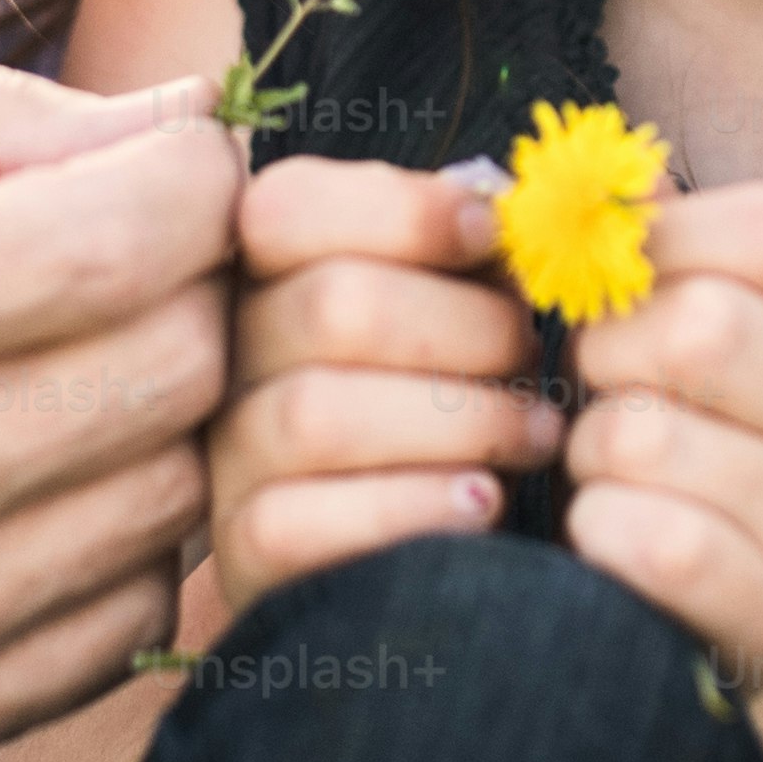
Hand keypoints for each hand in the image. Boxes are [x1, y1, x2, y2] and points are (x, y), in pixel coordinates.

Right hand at [0, 65, 234, 761]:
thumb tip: (191, 113)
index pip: (126, 239)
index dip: (192, 173)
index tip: (167, 156)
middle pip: (179, 369)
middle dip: (195, 284)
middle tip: (134, 254)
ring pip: (173, 495)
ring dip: (165, 410)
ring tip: (76, 362)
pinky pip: (126, 616)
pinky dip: (115, 531)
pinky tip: (35, 479)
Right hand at [208, 160, 560, 611]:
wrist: (414, 558)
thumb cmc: (452, 402)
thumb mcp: (463, 311)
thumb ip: (479, 250)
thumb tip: (508, 203)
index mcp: (268, 274)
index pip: (284, 208)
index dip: (400, 210)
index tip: (491, 232)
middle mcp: (227, 359)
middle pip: (331, 307)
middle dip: (465, 325)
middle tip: (531, 355)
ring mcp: (225, 459)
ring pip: (316, 416)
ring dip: (460, 419)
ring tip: (536, 432)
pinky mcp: (244, 554)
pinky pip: (300, 524)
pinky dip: (411, 507)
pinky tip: (481, 503)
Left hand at [565, 183, 762, 688]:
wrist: (701, 596)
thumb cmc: (680, 426)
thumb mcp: (679, 314)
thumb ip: (652, 239)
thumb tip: (608, 176)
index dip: (668, 240)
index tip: (632, 279)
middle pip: (702, 328)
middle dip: (610, 351)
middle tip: (609, 382)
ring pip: (647, 434)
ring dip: (592, 449)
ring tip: (620, 469)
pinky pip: (641, 532)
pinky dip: (596, 525)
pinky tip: (621, 531)